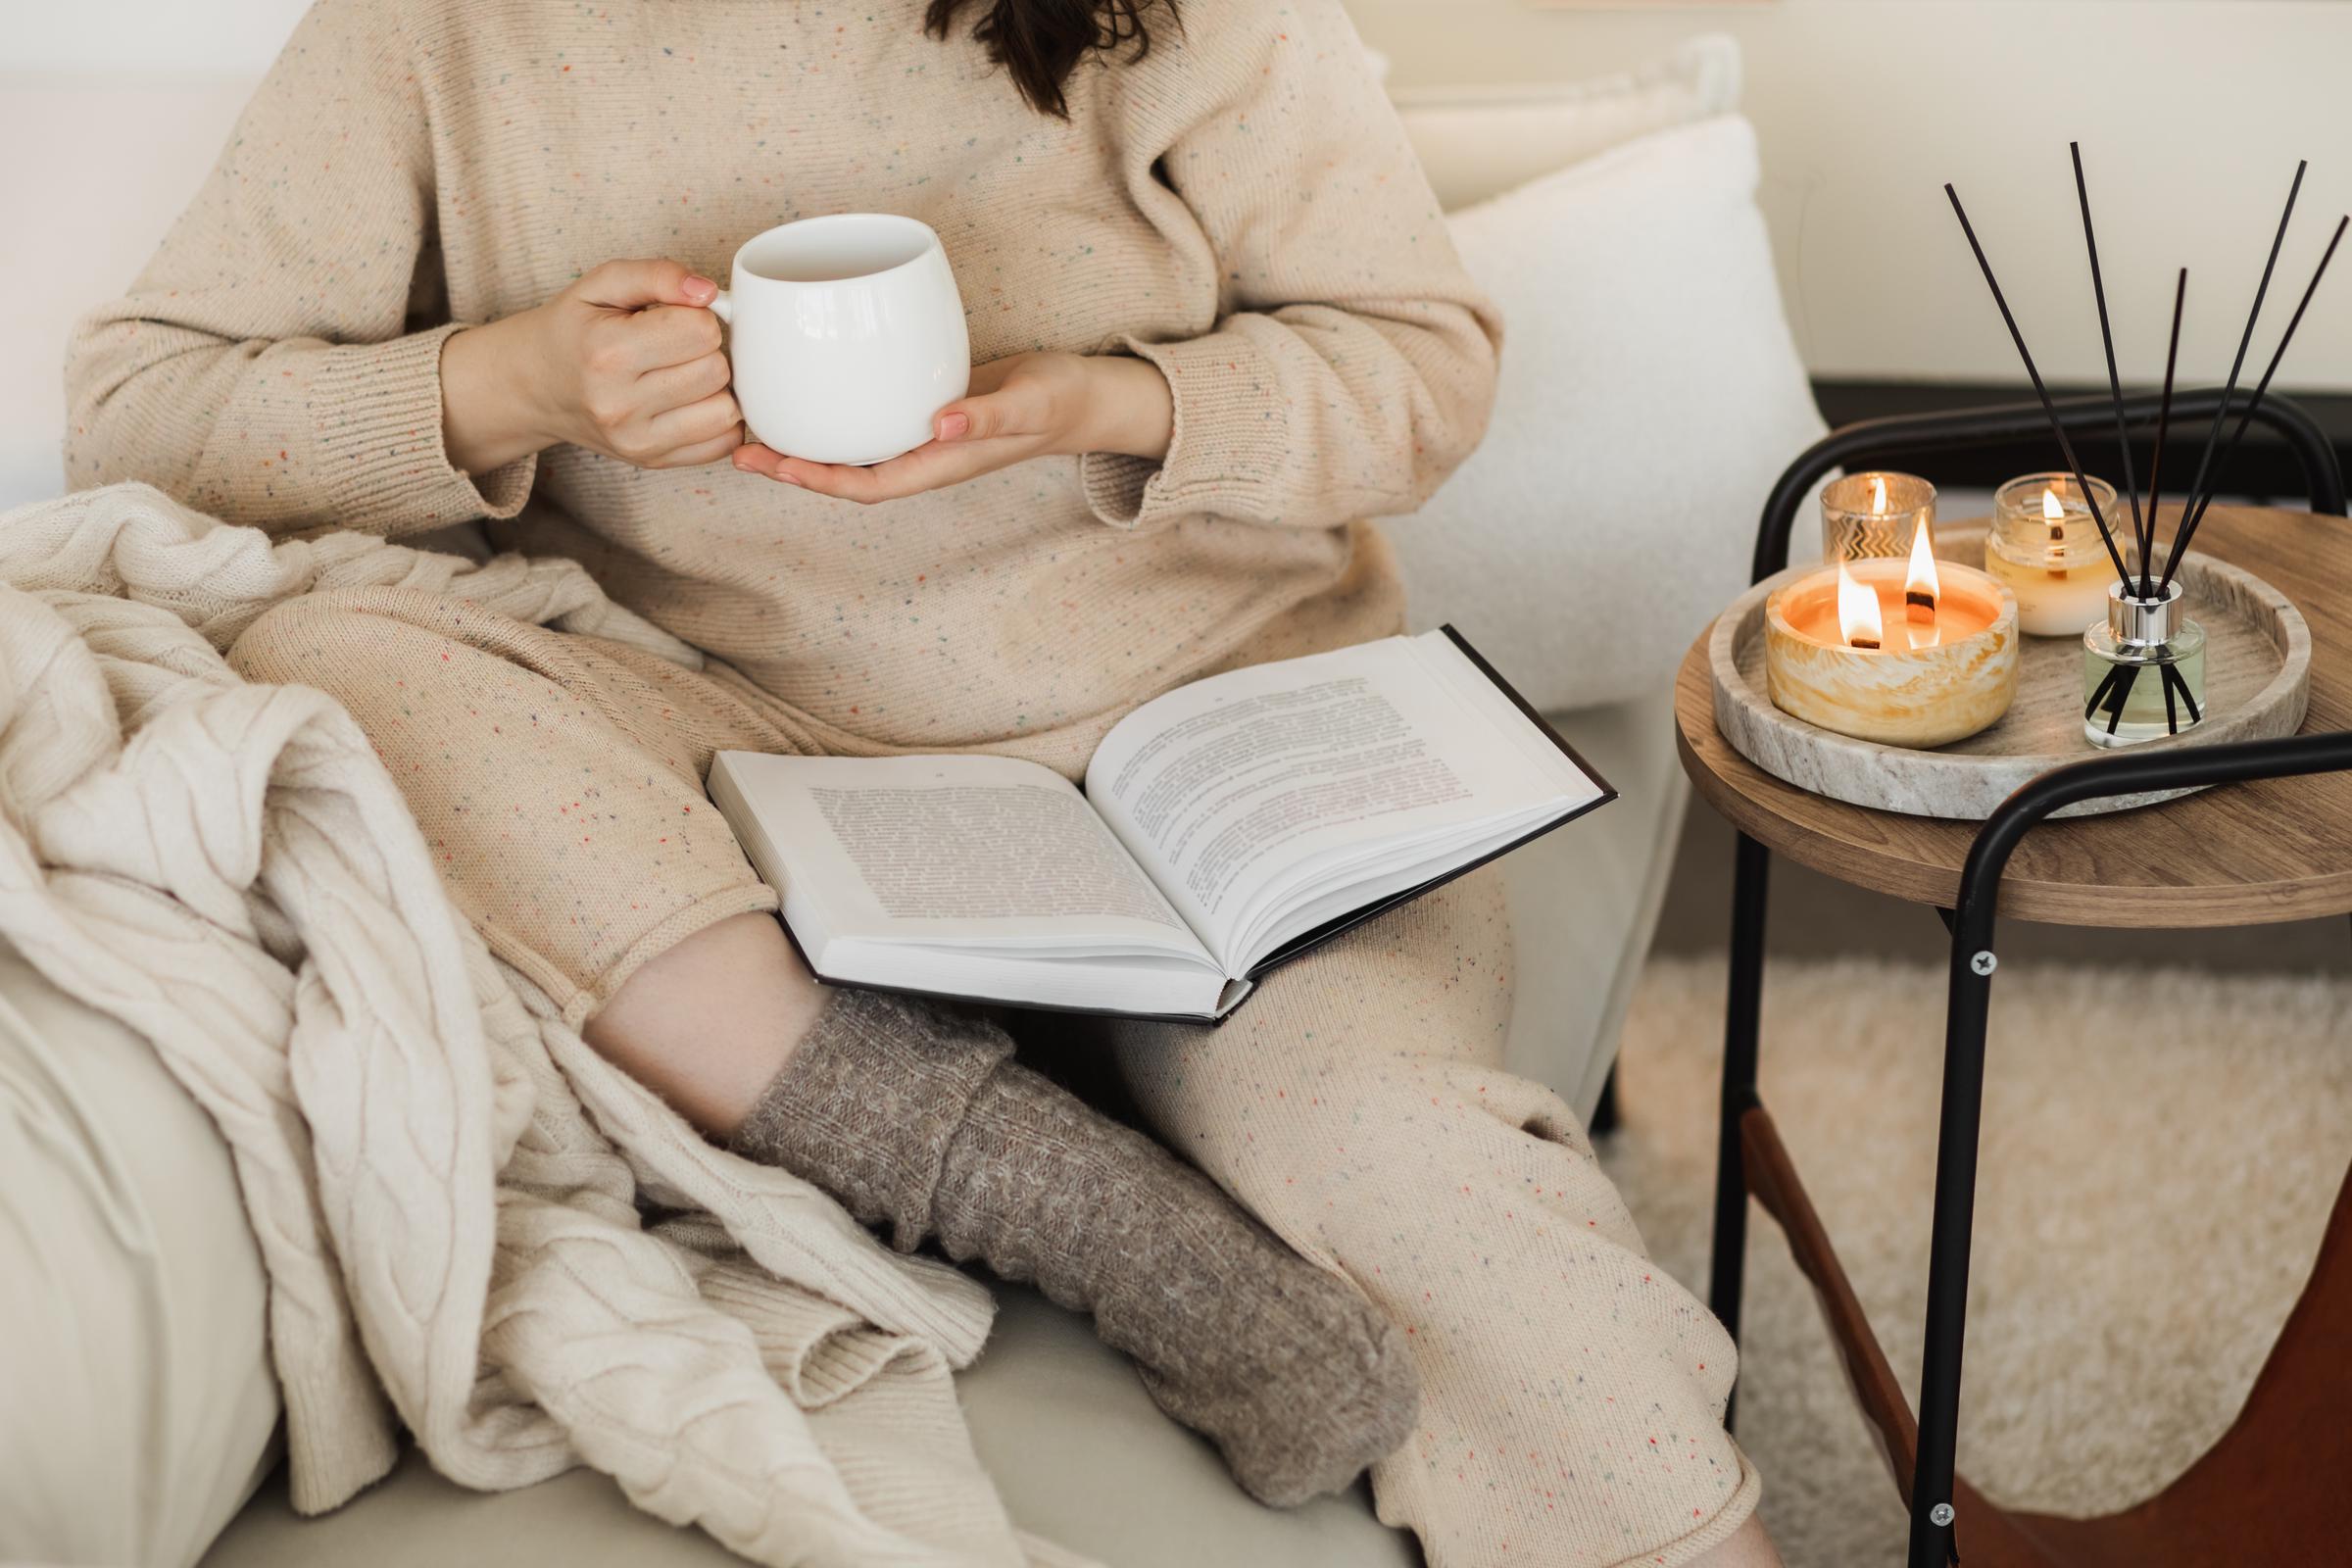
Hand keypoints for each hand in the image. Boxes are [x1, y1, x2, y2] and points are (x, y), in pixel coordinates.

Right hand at [441, 258, 741, 473]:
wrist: (535, 386)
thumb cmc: (574, 328)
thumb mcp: (602, 284)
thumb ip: (657, 274)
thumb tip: (709, 290)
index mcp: (608, 353)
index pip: (700, 331)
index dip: (699, 316)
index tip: (678, 318)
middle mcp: (620, 404)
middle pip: (717, 371)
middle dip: (709, 350)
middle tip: (681, 346)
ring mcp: (637, 440)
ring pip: (726, 410)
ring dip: (718, 387)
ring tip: (687, 372)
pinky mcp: (653, 461)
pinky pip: (722, 443)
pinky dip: (718, 418)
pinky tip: (694, 401)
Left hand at [731, 351, 1172, 502]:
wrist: (1085, 395)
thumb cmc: (1060, 401)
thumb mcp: (1029, 404)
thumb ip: (989, 415)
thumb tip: (940, 423)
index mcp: (938, 464)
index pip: (864, 484)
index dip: (815, 480)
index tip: (771, 465)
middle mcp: (921, 455)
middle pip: (843, 472)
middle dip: (791, 466)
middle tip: (736, 446)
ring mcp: (920, 434)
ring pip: (850, 447)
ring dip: (804, 442)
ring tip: (755, 423)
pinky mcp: (922, 406)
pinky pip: (867, 418)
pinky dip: (834, 410)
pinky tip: (808, 387)